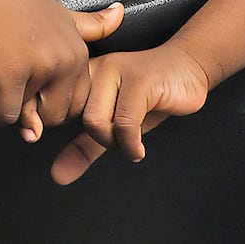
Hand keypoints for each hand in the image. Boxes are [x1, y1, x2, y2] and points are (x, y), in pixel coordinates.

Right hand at [0, 0, 123, 143]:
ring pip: (29, 118)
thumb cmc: (15, 4)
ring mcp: (39, 68)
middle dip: (32, 112)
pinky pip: (5, 116)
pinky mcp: (10, 75)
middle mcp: (65, 61)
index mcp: (78, 53)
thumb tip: (120, 10)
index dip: (51, 104)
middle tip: (11, 88)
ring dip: (8, 110)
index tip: (31, 89)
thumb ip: (92, 24)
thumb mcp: (60, 13)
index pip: (75, 105)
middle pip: (55, 116)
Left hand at [49, 41, 209, 184]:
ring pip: (95, 121)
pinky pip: (124, 123)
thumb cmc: (150, 96)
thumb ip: (84, 147)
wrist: (188, 68)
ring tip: (131, 143)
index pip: (56, 108)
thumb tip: (57, 176)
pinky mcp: (140, 80)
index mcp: (82, 75)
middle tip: (121, 141)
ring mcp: (116, 70)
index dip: (62, 130)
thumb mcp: (113, 125)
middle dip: (101, 139)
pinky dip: (131, 145)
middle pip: (78, 118)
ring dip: (115, 143)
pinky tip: (139, 149)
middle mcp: (94, 68)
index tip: (83, 138)